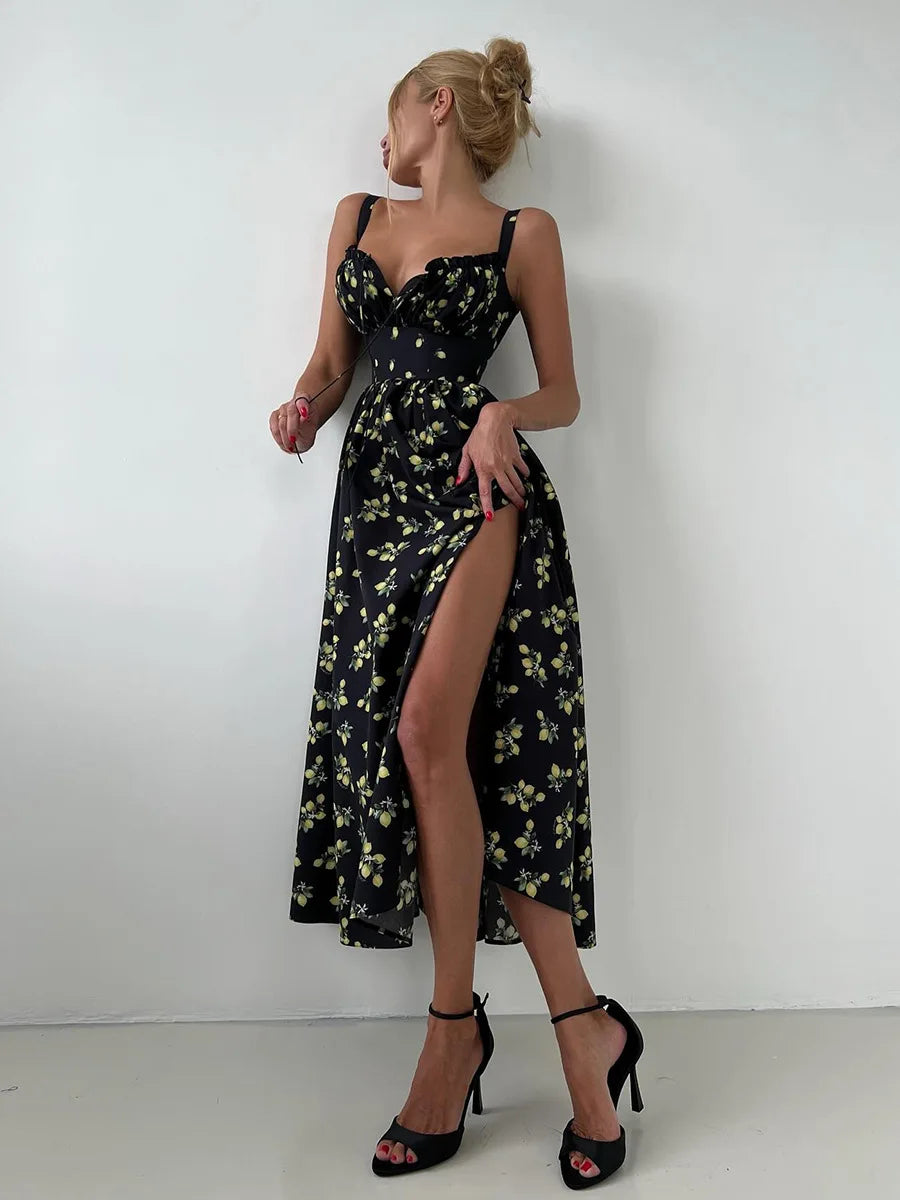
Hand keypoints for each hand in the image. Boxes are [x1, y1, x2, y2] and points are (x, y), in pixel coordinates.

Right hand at [270, 393, 317, 454]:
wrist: (302, 435)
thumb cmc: (308, 430)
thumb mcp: (312, 430)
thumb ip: (307, 423)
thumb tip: (302, 418)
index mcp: (306, 402)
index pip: (302, 400)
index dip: (302, 406)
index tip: (304, 415)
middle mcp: (293, 403)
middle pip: (290, 411)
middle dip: (292, 428)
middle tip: (293, 440)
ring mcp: (283, 409)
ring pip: (281, 422)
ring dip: (285, 437)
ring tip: (291, 446)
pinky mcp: (274, 417)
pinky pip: (273, 427)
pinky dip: (278, 437)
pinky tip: (283, 442)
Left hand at [455, 402, 528, 518]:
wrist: (496, 420)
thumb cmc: (480, 434)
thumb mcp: (467, 451)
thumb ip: (464, 468)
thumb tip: (459, 481)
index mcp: (483, 469)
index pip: (485, 492)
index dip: (487, 505)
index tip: (490, 516)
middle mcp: (496, 468)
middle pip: (507, 490)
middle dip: (514, 500)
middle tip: (519, 507)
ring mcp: (507, 463)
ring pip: (516, 482)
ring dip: (521, 491)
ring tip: (523, 497)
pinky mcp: (516, 456)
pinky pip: (522, 469)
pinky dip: (524, 474)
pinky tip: (525, 477)